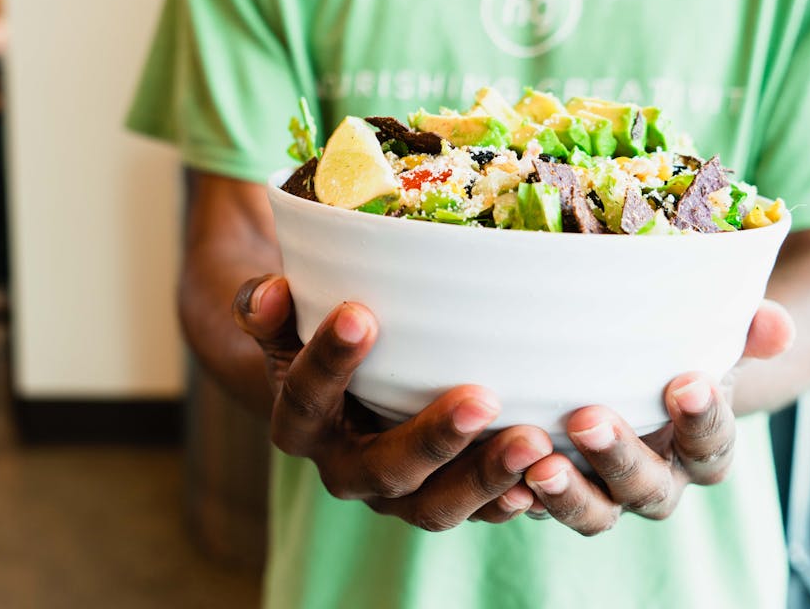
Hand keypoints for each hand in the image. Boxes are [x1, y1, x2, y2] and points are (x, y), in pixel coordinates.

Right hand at [233, 274, 553, 530]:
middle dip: (433, 438)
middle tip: (480, 398)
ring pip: (436, 506)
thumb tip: (269, 294)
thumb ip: (266, 306)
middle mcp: (345, 470)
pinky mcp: (440, 500)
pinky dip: (509, 501)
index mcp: (301, 426)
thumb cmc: (317, 340)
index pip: (307, 398)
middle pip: (384, 469)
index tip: (359, 314)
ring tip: (532, 440)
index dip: (328, 361)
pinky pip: (476, 515)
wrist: (337, 394)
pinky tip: (544, 476)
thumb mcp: (285, 322)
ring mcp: (396, 495)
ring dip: (485, 477)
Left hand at [517, 300, 796, 534]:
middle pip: (648, 489)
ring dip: (567, 493)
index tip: (687, 382)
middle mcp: (658, 483)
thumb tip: (776, 323)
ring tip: (540, 465)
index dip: (703, 419)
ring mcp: (605, 495)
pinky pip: (540, 511)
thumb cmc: (674, 359)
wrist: (634, 384)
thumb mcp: (708, 343)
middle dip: (620, 457)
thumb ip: (742, 334)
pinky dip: (521, 501)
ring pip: (595, 513)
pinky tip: (503, 482)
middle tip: (587, 418)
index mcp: (702, 449)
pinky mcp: (555, 496)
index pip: (712, 445)